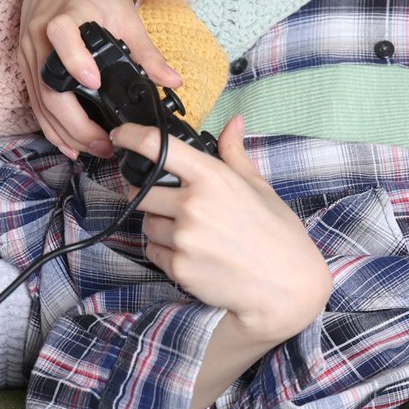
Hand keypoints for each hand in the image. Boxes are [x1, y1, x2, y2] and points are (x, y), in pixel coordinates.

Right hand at [19, 0, 182, 159]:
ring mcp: (27, 48)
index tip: (93, 81)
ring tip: (91, 150)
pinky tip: (67, 142)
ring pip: (38, 98)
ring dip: (62, 129)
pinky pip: (33, 97)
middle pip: (48, 84)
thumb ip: (147, 51)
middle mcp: (39, 34)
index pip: (62, 35)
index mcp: (64, 14)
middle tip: (104, 143)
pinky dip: (49, 122)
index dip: (75, 59)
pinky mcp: (24, 59)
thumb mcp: (126, 14)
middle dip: (75, 121)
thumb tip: (172, 81)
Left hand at [116, 116, 333, 341]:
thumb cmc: (277, 233)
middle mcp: (193, 205)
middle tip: (175, 203)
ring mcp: (183, 238)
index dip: (131, 136)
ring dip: (160, 224)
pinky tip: (195, 253)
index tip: (122, 136)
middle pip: (140, 190)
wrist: (286, 284)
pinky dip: (167, 250)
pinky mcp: (178, 268)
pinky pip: (154, 251)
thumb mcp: (259, 187)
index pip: (157, 147)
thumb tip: (234, 123)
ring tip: (194, 232)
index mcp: (213, 178)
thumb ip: (235, 153)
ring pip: (147, 223)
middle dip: (150, 194)